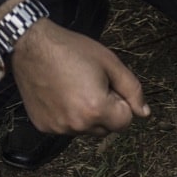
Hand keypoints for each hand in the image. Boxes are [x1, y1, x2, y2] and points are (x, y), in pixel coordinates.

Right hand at [10, 18, 149, 135]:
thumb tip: (144, 113)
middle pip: (105, 129)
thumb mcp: (110, 63)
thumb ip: (132, 90)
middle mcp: (77, 125)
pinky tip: (58, 95)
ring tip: (72, 88)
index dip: (120, 102)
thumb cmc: (71, 50)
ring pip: (85, 130)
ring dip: (85, 115)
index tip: (105, 84)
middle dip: (104, 111)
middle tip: (89, 85)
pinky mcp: (44, 127)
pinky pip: (65, 128)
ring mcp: (58, 128)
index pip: (124, 122)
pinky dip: (66, 116)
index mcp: (96, 110)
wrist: (32, 46)